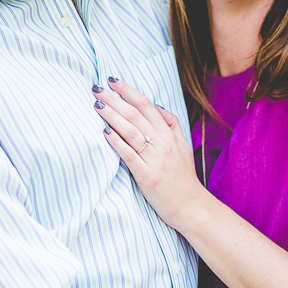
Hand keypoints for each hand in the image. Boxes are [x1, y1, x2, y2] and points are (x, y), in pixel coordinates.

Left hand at [92, 77, 202, 228]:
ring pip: (131, 131)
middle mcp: (162, 144)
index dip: (129, 91)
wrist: (191, 206)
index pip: (147, 106)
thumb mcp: (183, 146)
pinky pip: (130, 155)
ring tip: (97, 105)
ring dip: (112, 116)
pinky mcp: (147, 176)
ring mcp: (155, 160)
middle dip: (114, 99)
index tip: (113, 81)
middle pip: (136, 115)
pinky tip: (105, 132)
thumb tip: (156, 106)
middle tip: (96, 88)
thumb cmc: (183, 177)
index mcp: (169, 135)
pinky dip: (117, 142)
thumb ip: (172, 125)